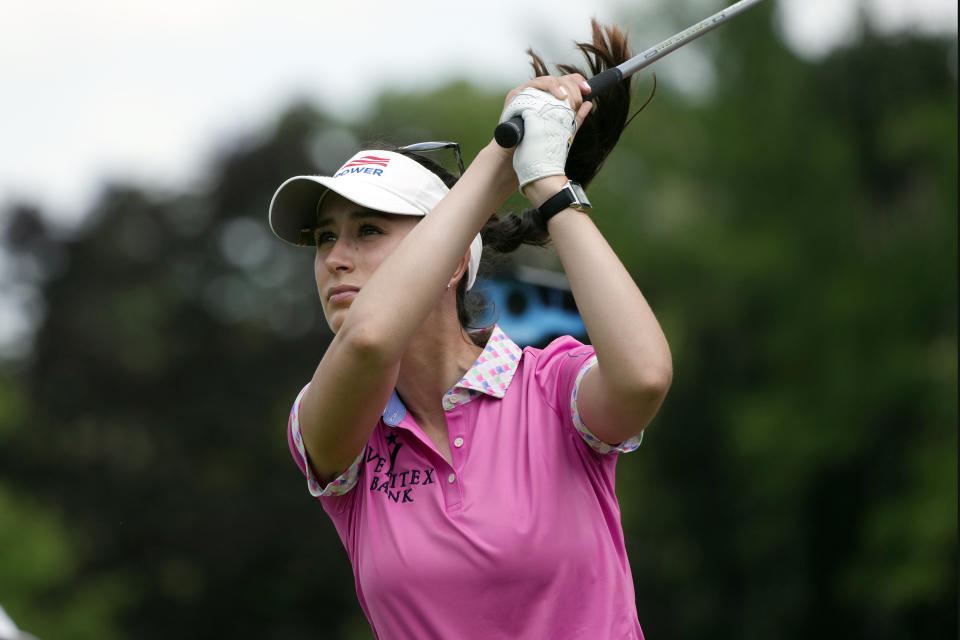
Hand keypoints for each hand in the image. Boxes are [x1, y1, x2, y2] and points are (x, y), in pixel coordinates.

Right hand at [499, 74, 592, 193]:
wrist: (517, 158)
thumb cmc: (538, 146)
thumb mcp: (562, 130)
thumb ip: (575, 118)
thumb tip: (590, 103)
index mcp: (548, 97)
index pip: (565, 83)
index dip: (577, 82)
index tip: (588, 90)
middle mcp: (537, 93)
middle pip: (556, 80)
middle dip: (570, 87)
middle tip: (576, 102)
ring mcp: (524, 94)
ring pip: (544, 81)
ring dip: (557, 87)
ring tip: (564, 98)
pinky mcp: (514, 98)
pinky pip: (529, 88)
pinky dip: (541, 90)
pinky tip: (552, 98)